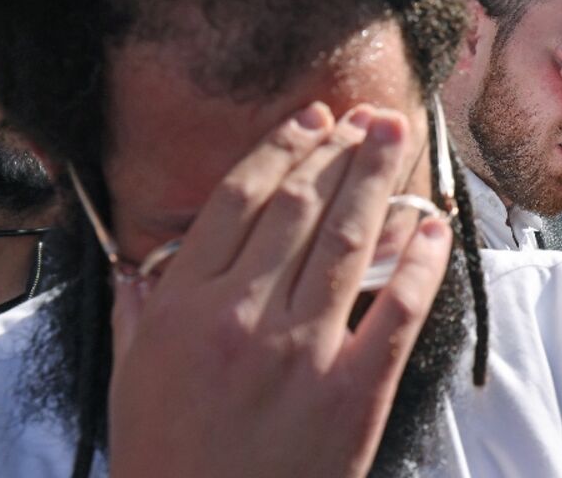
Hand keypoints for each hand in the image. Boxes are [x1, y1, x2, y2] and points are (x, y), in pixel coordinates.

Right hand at [108, 102, 453, 477]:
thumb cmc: (168, 461)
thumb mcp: (130, 381)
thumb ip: (136, 312)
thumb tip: (139, 264)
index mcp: (186, 307)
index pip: (240, 199)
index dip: (282, 148)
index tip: (310, 122)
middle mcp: (244, 317)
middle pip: (301, 206)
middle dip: (340, 150)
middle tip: (367, 118)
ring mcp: (303, 353)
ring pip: (349, 240)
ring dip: (378, 178)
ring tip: (396, 136)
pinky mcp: (354, 393)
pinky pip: (399, 308)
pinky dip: (421, 259)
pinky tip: (432, 224)